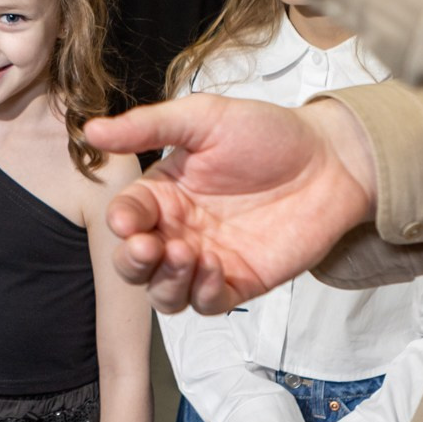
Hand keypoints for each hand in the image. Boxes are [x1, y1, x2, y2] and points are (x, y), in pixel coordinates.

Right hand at [83, 96, 376, 313]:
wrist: (332, 160)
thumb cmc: (268, 133)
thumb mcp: (204, 118)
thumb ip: (148, 126)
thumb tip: (91, 131)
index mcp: (163, 192)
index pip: (126, 215)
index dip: (122, 221)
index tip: (128, 219)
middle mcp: (178, 229)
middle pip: (135, 263)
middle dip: (133, 260)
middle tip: (148, 246)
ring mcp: (206, 259)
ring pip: (164, 291)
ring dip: (164, 281)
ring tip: (184, 254)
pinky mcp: (238, 281)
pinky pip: (205, 302)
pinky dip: (199, 293)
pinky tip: (210, 268)